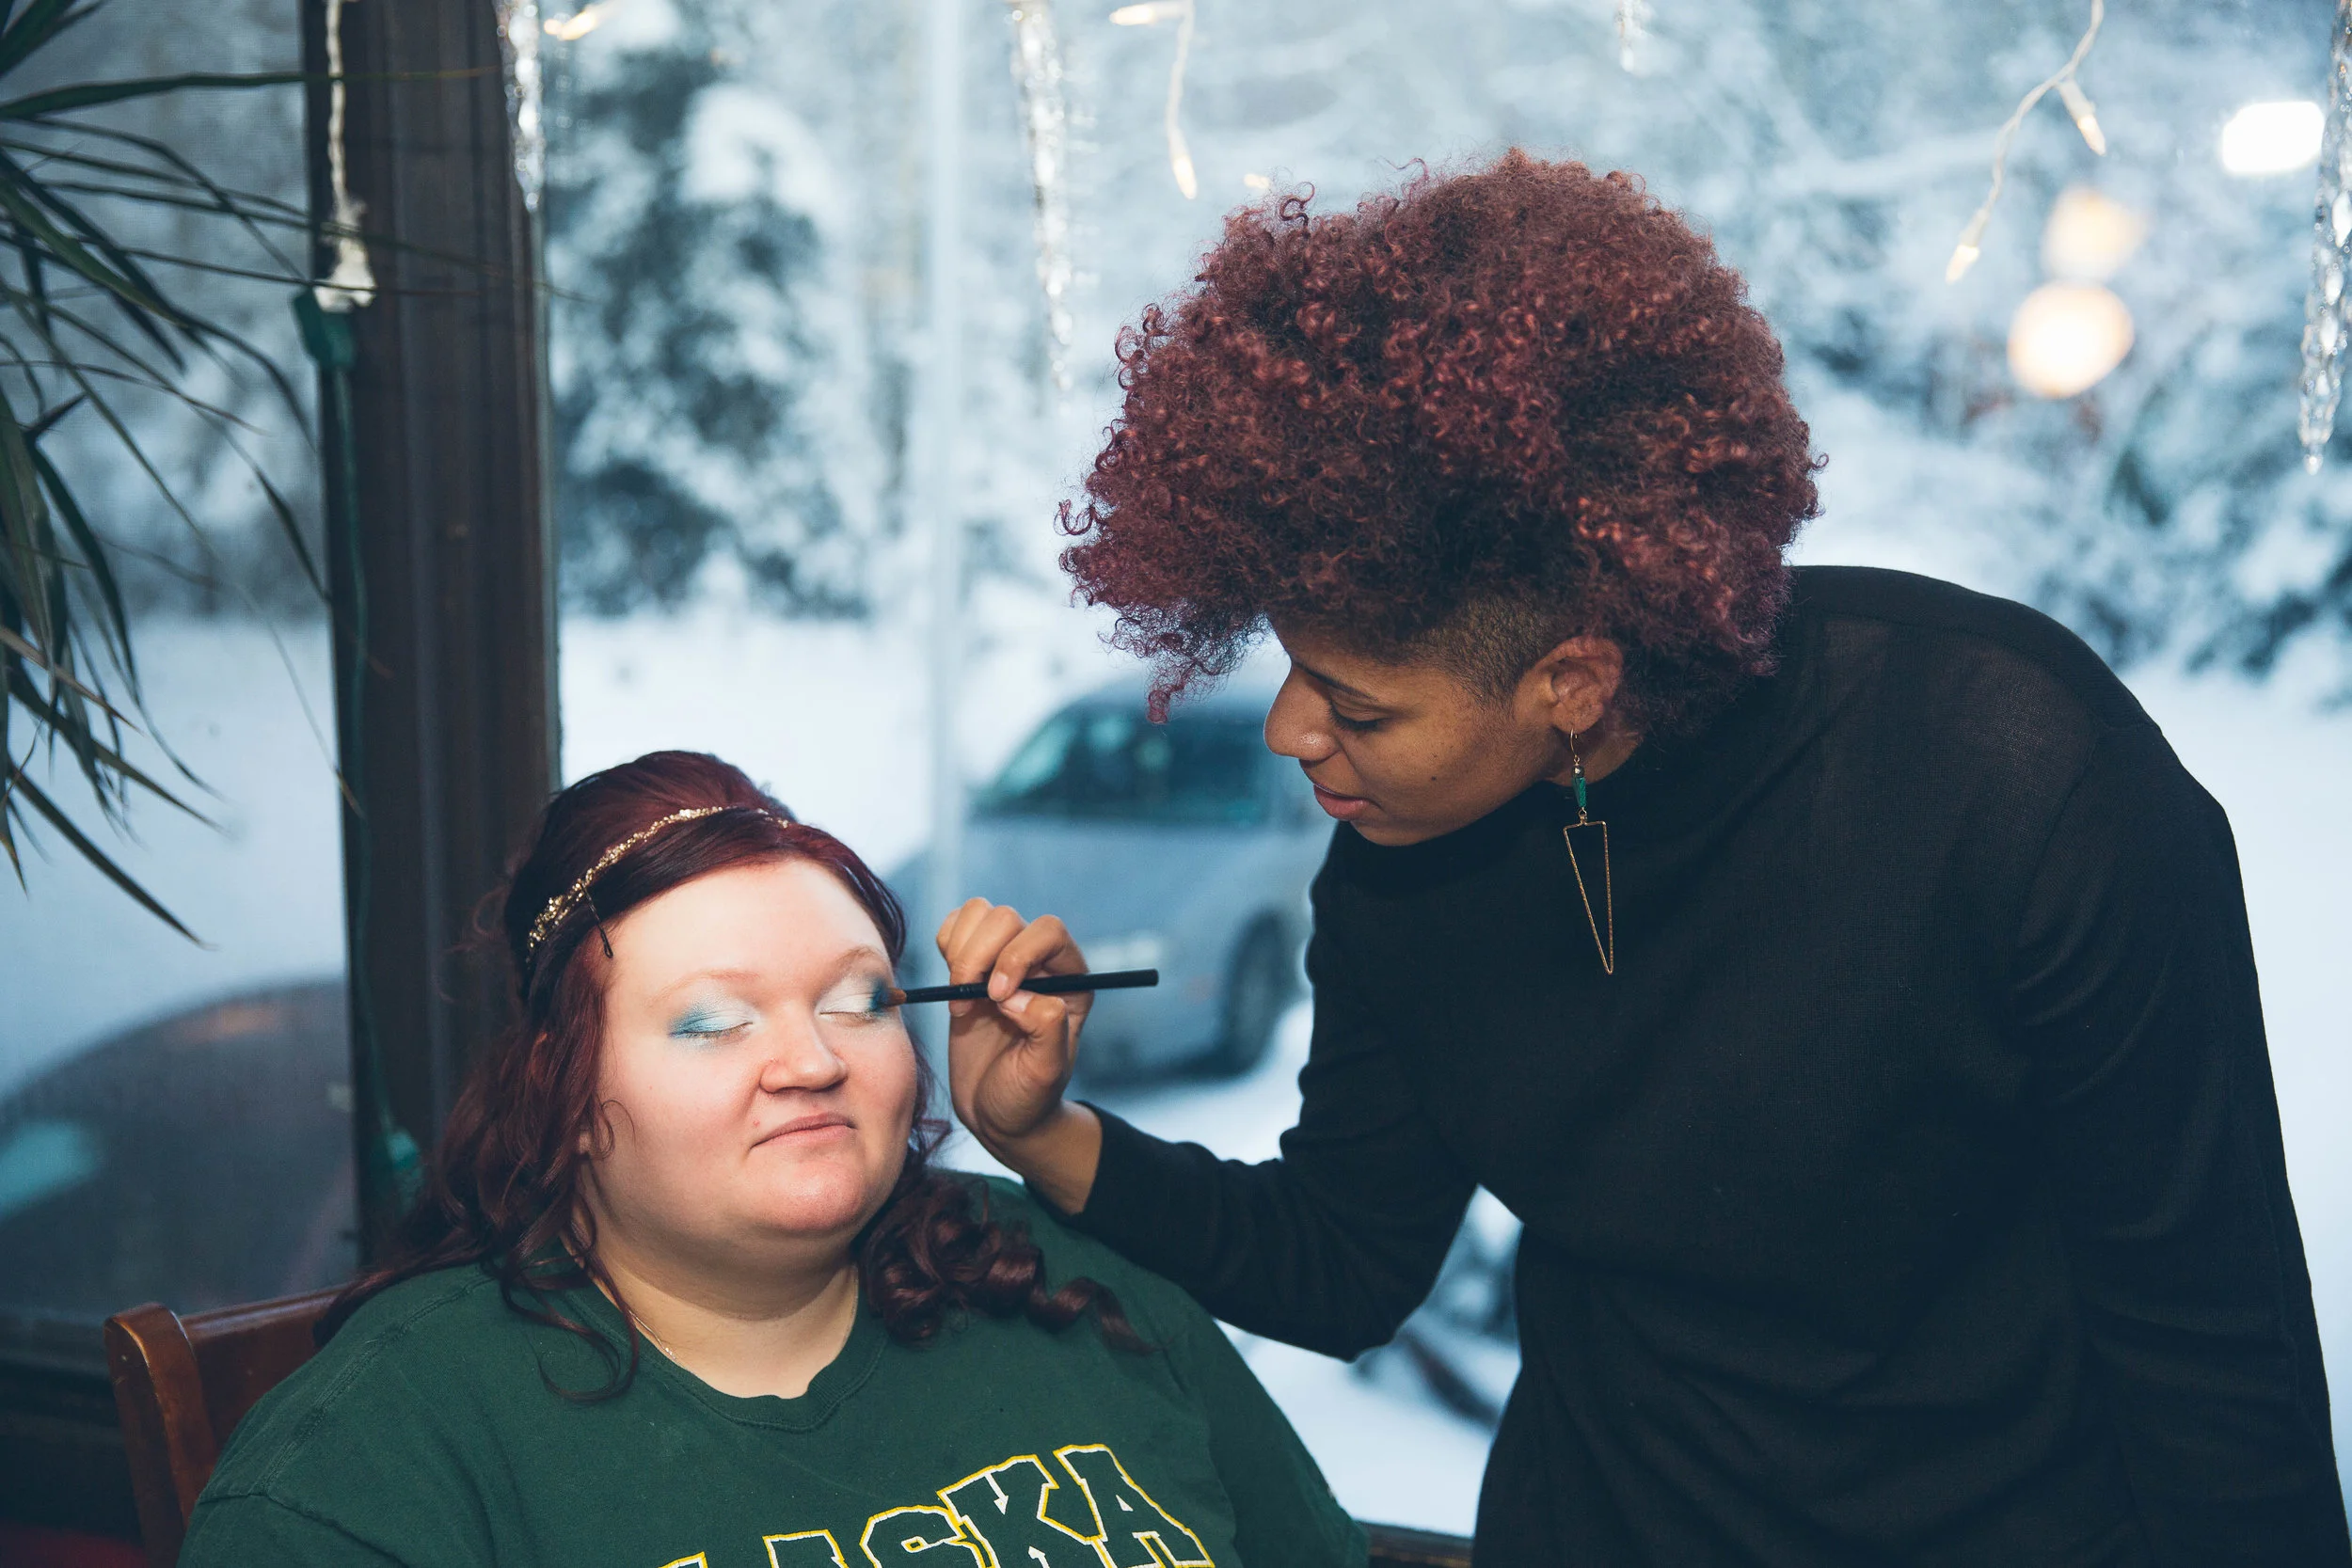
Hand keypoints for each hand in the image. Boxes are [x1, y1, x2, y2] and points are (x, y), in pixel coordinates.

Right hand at [935, 900, 1102, 1208]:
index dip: (1017, 955)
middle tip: (967, 1006)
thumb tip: (1018, 993)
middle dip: (978, 957)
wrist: (995, 1113)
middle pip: (1006, 918)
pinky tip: (951, 987)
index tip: (996, 998)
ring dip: (959, 952)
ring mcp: (1003, 961)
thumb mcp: (1045, 1073)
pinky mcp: (972, 965)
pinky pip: (955, 927)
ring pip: (979, 914)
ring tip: (959, 1000)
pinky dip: (945, 946)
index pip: (1048, 932)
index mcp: (1070, 981)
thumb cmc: (1026, 1097)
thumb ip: (1045, 1028)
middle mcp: (1039, 963)